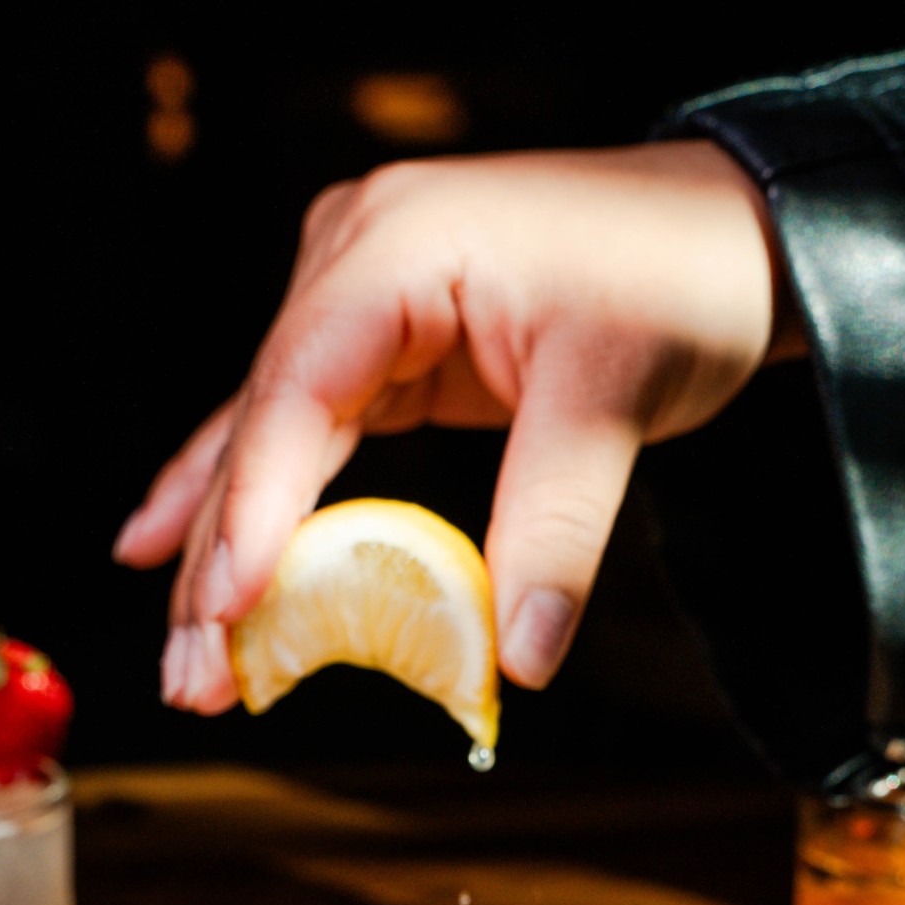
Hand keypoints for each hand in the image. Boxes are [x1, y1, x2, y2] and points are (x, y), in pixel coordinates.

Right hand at [115, 140, 801, 711]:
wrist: (737, 226)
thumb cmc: (682, 277)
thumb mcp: (620, 397)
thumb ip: (556, 525)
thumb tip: (517, 656)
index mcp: (398, 242)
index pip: (299, 386)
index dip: (255, 505)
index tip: (229, 604)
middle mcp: (354, 255)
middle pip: (262, 423)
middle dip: (221, 559)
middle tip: (195, 678)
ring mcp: (359, 290)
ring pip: (268, 436)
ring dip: (225, 549)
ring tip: (187, 662)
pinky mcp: (382, 334)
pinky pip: (299, 428)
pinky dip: (250, 498)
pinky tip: (168, 554)